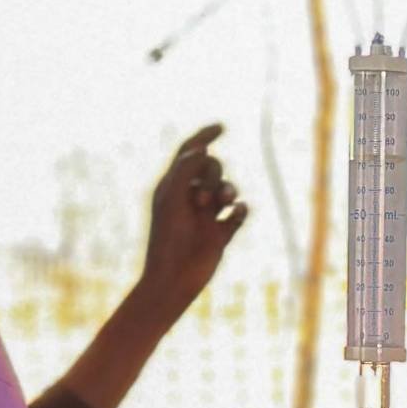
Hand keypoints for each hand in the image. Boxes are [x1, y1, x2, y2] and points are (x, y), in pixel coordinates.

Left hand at [137, 124, 247, 323]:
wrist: (173, 279)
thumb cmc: (166, 238)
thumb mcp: (171, 198)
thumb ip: (184, 169)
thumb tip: (202, 149)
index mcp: (172, 187)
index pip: (189, 153)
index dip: (204, 137)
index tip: (221, 128)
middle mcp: (190, 198)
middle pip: (212, 168)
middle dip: (213, 176)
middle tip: (202, 200)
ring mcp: (207, 216)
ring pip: (228, 189)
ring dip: (229, 190)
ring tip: (223, 203)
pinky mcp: (221, 234)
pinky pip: (239, 212)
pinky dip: (240, 209)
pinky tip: (235, 213)